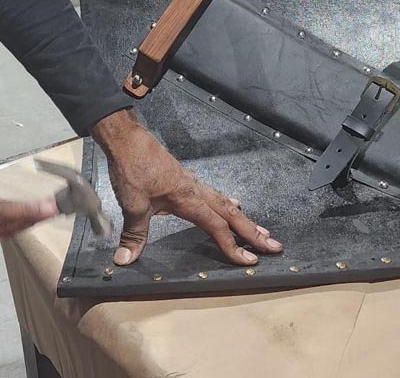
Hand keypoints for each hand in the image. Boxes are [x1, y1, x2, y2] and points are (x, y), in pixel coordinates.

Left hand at [93, 109, 282, 266]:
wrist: (127, 138)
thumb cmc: (132, 168)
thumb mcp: (132, 204)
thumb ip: (134, 234)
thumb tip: (125, 260)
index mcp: (188, 198)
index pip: (217, 226)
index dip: (233, 246)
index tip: (249, 261)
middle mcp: (195, 189)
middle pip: (231, 213)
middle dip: (253, 231)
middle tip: (274, 245)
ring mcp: (191, 182)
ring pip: (224, 202)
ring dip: (243, 218)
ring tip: (260, 231)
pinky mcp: (183, 178)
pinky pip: (213, 193)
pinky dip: (226, 203)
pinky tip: (231, 204)